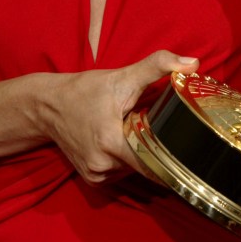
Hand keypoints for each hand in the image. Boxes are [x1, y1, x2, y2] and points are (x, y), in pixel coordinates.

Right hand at [38, 51, 198, 183]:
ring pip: (134, 170)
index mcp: (111, 143)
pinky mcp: (92, 178)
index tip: (188, 148)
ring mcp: (96, 175)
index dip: (173, 157)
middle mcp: (103, 165)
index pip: (154, 163)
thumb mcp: (122, 77)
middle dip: (155, 148)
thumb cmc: (84, 90)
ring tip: (135, 132)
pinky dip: (126, 159)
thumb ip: (157, 67)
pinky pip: (120, 172)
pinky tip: (121, 141)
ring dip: (139, 154)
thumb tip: (192, 63)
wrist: (47, 106)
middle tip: (157, 128)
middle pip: (146, 165)